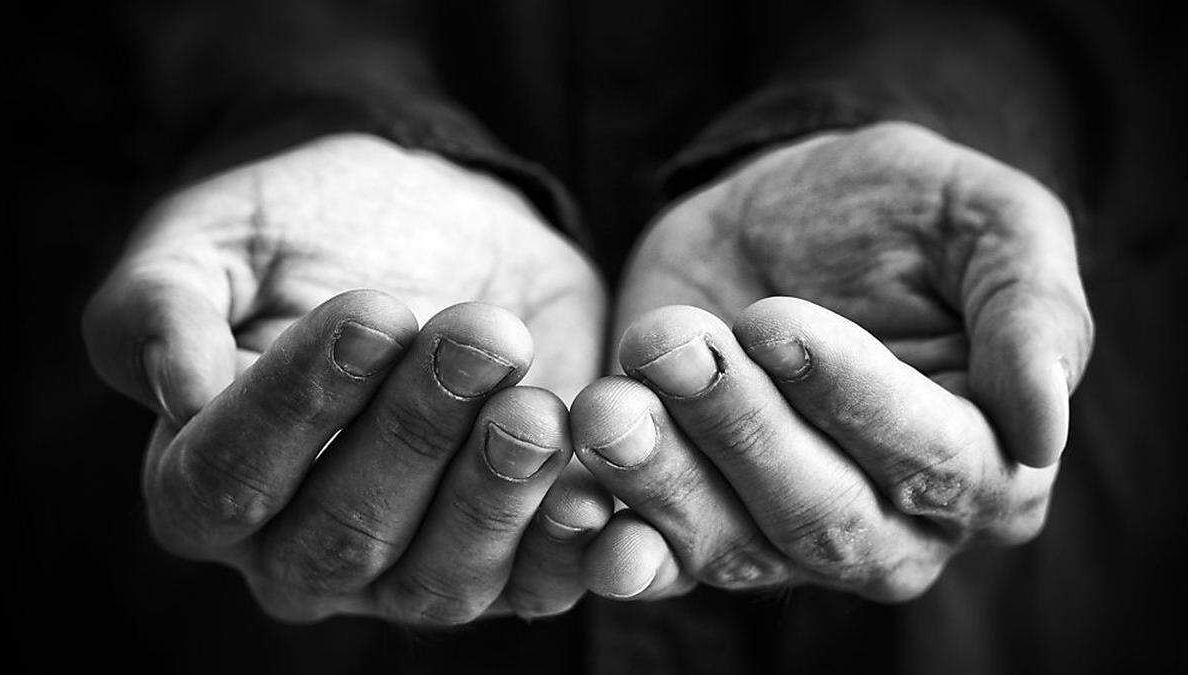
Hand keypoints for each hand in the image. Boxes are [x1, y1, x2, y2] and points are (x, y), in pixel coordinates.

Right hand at [83, 135, 610, 623]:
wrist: (438, 221)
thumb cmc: (311, 230)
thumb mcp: (217, 239)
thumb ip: (164, 307)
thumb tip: (177, 391)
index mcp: (204, 482)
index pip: (225, 480)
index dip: (295, 404)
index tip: (369, 314)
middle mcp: (297, 551)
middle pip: (342, 537)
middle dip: (415, 434)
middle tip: (476, 336)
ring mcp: (406, 570)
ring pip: (440, 580)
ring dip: (494, 493)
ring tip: (534, 403)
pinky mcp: (508, 557)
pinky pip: (536, 586)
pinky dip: (569, 548)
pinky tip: (597, 488)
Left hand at [572, 122, 1092, 599]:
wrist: (774, 215)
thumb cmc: (891, 211)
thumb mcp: (984, 220)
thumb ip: (1034, 311)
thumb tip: (1046, 429)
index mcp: (989, 463)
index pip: (932, 460)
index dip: (851, 398)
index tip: (774, 321)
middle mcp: (896, 527)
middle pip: (823, 518)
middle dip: (740, 433)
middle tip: (672, 343)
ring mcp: (789, 541)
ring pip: (734, 548)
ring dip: (663, 481)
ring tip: (608, 402)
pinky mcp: (697, 525)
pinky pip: (659, 564)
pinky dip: (617, 548)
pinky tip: (578, 510)